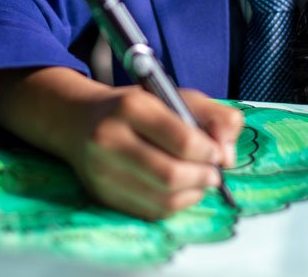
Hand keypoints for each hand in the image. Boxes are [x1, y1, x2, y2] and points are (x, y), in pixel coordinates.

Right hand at [64, 85, 242, 218]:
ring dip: (192, 194)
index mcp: (130, 107)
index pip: (182, 140)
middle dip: (203, 177)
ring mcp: (102, 171)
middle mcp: (109, 139)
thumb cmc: (136, 108)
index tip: (217, 152)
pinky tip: (179, 191)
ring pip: (162, 199)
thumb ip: (213, 116)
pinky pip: (150, 212)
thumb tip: (228, 155)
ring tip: (199, 181)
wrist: (79, 121)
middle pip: (171, 175)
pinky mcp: (101, 195)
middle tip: (213, 173)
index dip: (209, 152)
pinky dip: (174, 205)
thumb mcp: (174, 96)